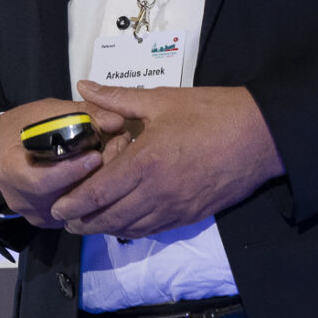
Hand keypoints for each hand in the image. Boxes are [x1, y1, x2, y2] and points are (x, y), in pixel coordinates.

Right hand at [0, 98, 105, 227]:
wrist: (0, 149)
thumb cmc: (22, 127)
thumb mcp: (45, 112)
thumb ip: (79, 114)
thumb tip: (117, 120)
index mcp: (10, 171)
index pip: (41, 181)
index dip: (70, 171)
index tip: (95, 156)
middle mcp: (22, 200)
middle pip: (64, 197)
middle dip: (92, 177)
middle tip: (115, 156)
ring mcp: (36, 215)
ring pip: (74, 207)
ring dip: (94, 186)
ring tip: (111, 163)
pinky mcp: (49, 221)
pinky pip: (74, 212)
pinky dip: (89, 195)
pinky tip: (101, 176)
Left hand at [49, 80, 284, 238]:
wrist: (261, 136)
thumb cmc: (211, 112)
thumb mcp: (162, 100)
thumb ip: (117, 98)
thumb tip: (83, 86)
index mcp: (146, 162)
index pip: (98, 192)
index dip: (74, 203)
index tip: (57, 207)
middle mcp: (157, 192)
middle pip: (109, 218)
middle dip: (84, 222)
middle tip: (66, 220)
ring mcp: (175, 208)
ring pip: (130, 229)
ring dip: (106, 229)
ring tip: (89, 224)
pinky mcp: (190, 216)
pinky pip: (153, 230)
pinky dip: (132, 229)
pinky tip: (124, 223)